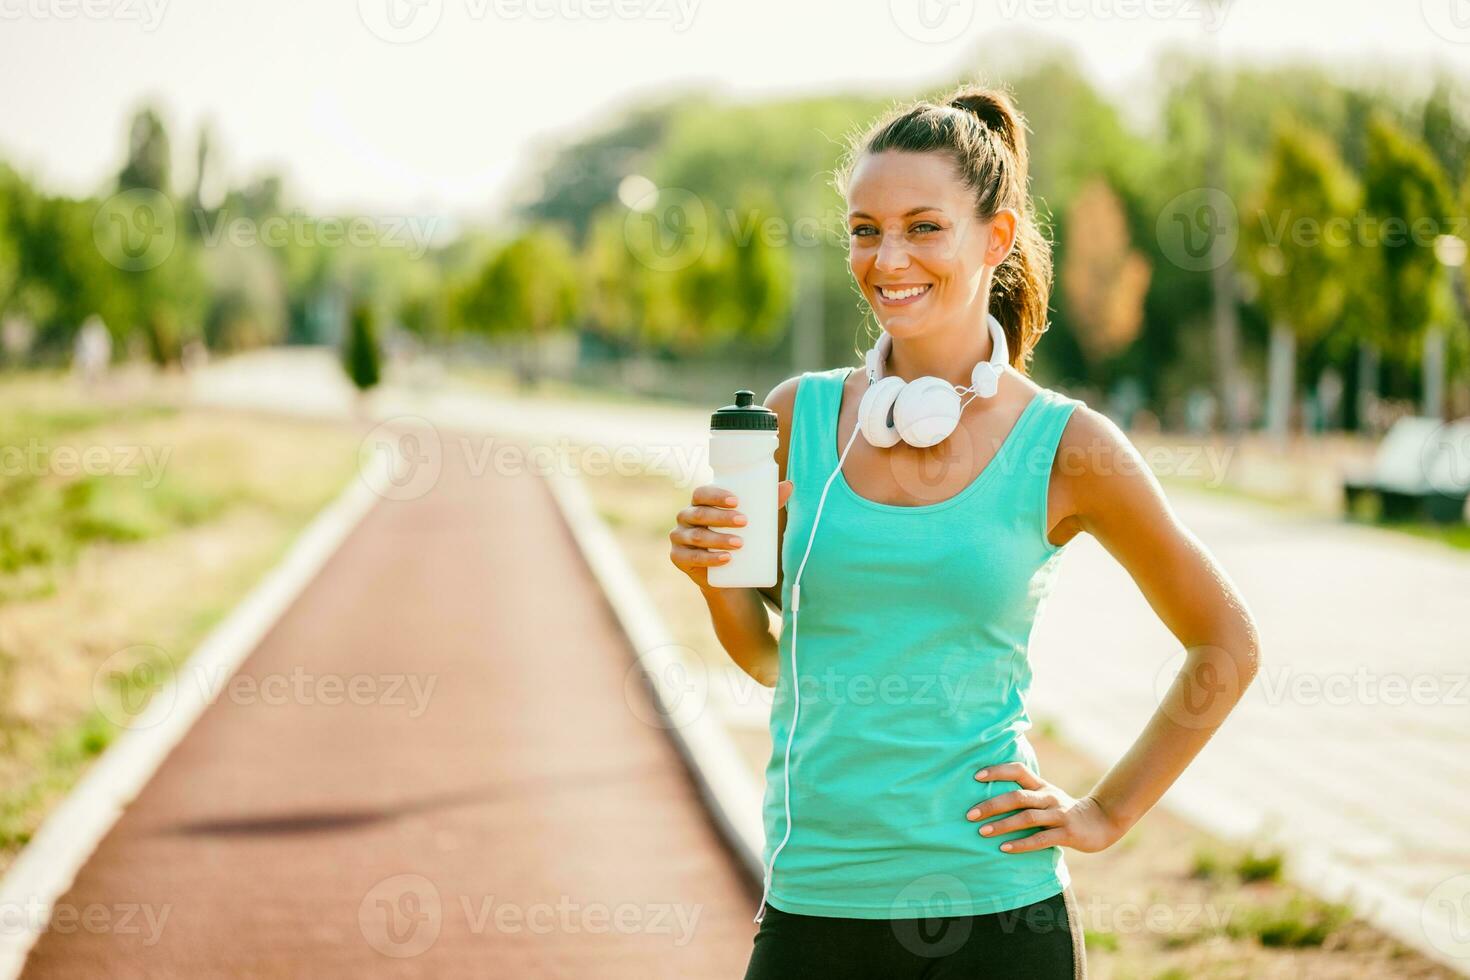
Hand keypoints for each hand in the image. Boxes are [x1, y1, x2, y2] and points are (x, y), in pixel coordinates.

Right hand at [669, 480, 793, 589]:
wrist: (725, 574)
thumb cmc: (737, 536)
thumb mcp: (751, 521)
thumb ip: (767, 503)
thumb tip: (788, 485)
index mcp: (699, 503)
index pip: (701, 493)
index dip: (716, 495)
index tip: (737, 500)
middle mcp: (685, 517)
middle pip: (699, 514)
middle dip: (722, 518)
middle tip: (745, 522)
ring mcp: (679, 538)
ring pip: (697, 537)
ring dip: (718, 539)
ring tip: (740, 543)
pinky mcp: (679, 558)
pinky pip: (692, 558)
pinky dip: (709, 559)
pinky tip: (725, 559)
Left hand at [966, 762, 1122, 854]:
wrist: (1101, 822)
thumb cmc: (1063, 811)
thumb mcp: (1046, 797)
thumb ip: (1024, 796)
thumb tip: (988, 798)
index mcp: (1041, 786)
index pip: (1018, 770)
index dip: (997, 770)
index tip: (975, 776)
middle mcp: (1048, 797)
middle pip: (1017, 796)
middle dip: (992, 804)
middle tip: (970, 814)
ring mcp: (1058, 814)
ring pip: (1027, 817)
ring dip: (1003, 825)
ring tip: (982, 832)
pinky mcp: (1067, 833)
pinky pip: (1041, 839)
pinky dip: (1022, 844)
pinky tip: (1004, 848)